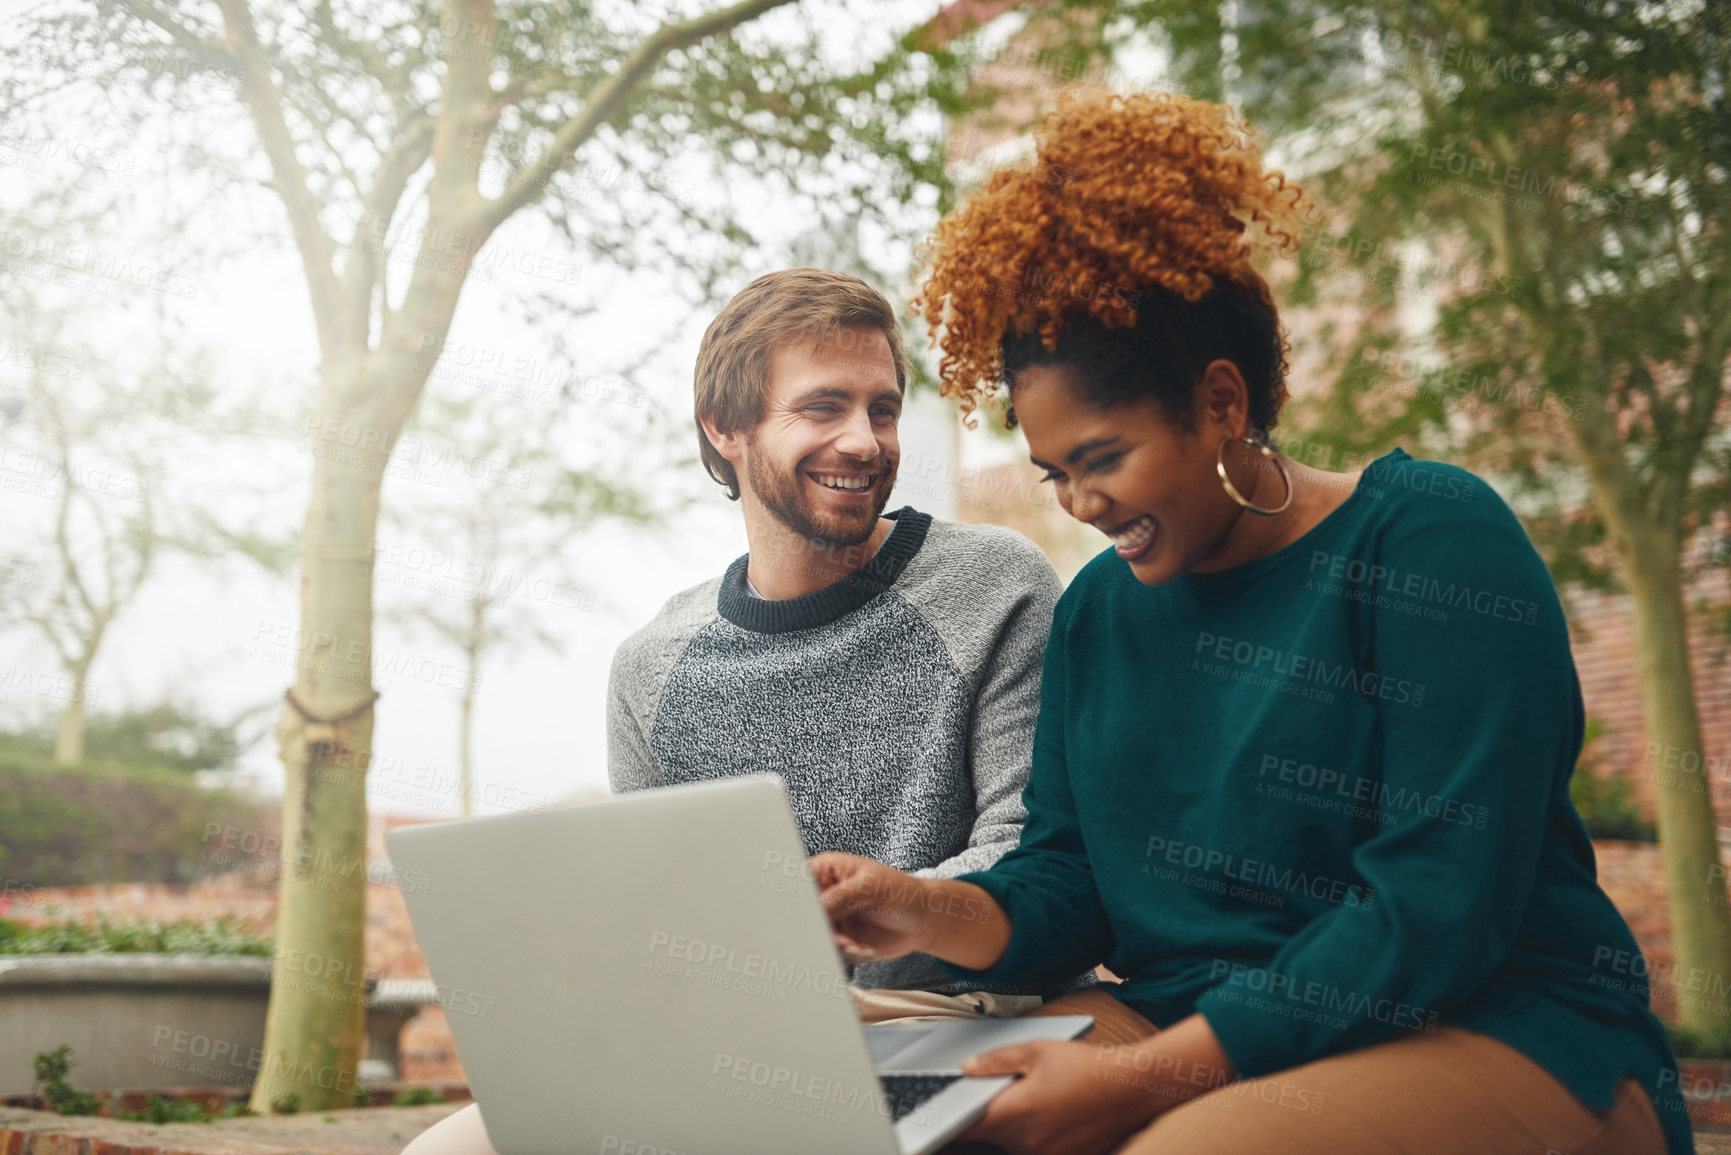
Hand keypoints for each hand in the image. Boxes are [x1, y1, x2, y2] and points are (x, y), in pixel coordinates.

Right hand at [811, 851, 931, 962]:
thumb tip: (817, 908)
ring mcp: (830, 920)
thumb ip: (842, 895)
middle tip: (840, 940)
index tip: (812, 918)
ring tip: (859, 946)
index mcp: (826, 871)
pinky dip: (845, 957)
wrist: (923, 920)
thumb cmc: (902, 892)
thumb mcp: (873, 886)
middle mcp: (824, 896)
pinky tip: (865, 950)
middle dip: (820, 932)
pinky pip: (829, 953)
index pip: (799, 883)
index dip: (799, 902)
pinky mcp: (839, 941)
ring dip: (836, 948)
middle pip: (803, 916)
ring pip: (814, 938)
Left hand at [952, 1039, 1160, 1154]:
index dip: (950, 1120)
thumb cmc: (1088, 1067)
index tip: (942, 1114)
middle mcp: (1025, 1142)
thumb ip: (996, 1061)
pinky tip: (1053, 1113)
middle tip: (1006, 1091)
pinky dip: (1036, 1134)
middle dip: (990, 1115)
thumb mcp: (1037, 1051)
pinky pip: (1036, 1149)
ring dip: (1014, 1125)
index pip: (966, 1126)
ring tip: (1039, 1098)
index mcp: (1014, 1113)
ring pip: (1012, 1143)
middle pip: (989, 1135)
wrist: (1134, 1089)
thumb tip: (966, 1068)